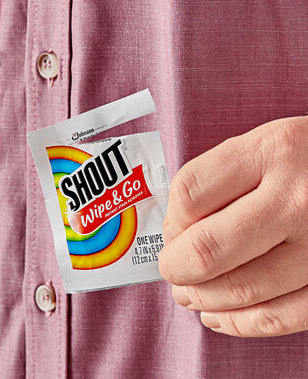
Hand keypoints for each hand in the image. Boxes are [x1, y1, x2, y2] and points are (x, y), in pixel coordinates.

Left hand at [158, 117, 307, 336]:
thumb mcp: (268, 143)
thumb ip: (222, 176)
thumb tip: (176, 230)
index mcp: (273, 151)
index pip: (190, 194)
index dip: (171, 218)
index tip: (171, 228)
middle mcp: (297, 199)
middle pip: (209, 249)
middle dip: (176, 267)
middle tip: (170, 268)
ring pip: (241, 288)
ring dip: (202, 297)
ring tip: (189, 293)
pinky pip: (280, 318)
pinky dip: (240, 322)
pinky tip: (220, 315)